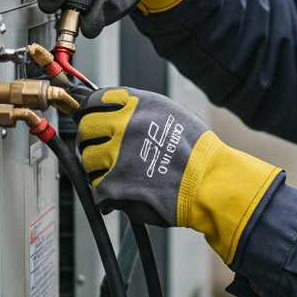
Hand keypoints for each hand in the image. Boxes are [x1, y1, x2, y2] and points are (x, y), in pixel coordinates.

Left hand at [73, 87, 280, 262]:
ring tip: (118, 176)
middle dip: (90, 141)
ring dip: (98, 169)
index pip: (95, 100)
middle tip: (101, 152)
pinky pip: (96, 189)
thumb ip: (142, 110)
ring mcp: (115, 155)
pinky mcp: (114, 184)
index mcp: (137, 105)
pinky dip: (106, 196)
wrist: (211, 183)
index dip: (89, 112)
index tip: (89, 120)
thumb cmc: (200, 152)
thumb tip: (117, 110)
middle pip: (86, 129)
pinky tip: (120, 196)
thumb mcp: (174, 114)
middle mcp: (123, 125)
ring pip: (87, 160)